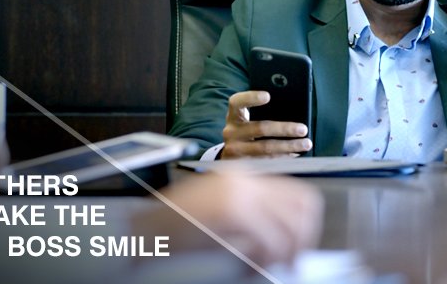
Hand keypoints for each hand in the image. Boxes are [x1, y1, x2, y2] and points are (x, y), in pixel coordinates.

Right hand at [133, 171, 323, 265]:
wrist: (141, 228)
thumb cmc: (175, 228)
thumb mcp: (221, 216)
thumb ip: (252, 217)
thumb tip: (284, 241)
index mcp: (243, 178)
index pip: (297, 194)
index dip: (305, 224)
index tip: (299, 247)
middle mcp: (244, 180)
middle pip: (301, 207)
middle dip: (302, 238)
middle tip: (292, 261)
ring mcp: (238, 193)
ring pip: (288, 225)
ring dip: (285, 251)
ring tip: (271, 266)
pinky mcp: (231, 210)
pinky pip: (268, 239)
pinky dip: (267, 258)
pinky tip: (255, 268)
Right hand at [220, 91, 311, 157]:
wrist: (231, 154)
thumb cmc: (247, 130)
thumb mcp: (248, 118)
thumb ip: (263, 112)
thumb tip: (291, 108)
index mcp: (233, 115)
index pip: (237, 102)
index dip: (251, 98)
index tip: (267, 96)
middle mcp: (231, 132)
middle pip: (260, 128)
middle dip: (284, 129)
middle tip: (303, 129)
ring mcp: (235, 150)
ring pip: (265, 148)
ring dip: (288, 146)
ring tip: (305, 144)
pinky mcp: (243, 165)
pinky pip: (267, 162)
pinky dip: (283, 158)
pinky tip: (295, 155)